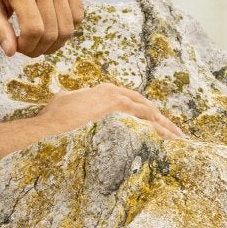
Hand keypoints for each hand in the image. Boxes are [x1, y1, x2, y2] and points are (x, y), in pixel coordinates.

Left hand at [0, 0, 83, 57]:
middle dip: (39, 48)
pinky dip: (66, 28)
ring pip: (67, 27)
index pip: (33, 29)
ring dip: (54, 43)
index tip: (17, 47)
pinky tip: (50, 25)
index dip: (27, 46)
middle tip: (27, 47)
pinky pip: (77, 15)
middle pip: (52, 31)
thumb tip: (11, 52)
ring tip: (39, 40)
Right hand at [33, 83, 185, 140]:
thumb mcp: (66, 103)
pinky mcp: (118, 109)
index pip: (133, 100)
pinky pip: (145, 120)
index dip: (147, 112)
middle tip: (174, 131)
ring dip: (165, 125)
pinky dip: (159, 128)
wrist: (48, 125)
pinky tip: (168, 137)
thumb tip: (76, 104)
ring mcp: (117, 100)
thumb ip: (78, 102)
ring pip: (149, 112)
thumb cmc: (53, 119)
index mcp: (105, 90)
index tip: (156, 121)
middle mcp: (114, 92)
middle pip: (145, 105)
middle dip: (161, 119)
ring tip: (177, 136)